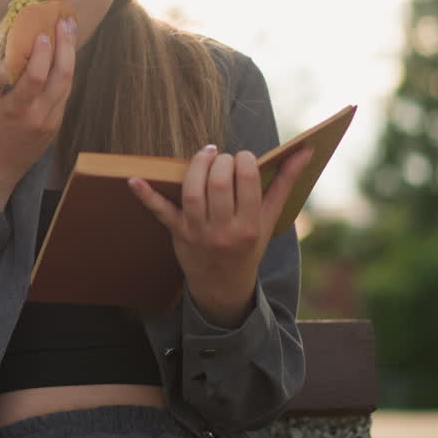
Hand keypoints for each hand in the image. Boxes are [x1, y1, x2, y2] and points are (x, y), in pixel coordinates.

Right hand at [0, 16, 76, 208]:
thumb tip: (8, 44)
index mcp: (17, 110)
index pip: (35, 77)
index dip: (42, 53)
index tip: (43, 32)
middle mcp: (39, 116)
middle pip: (62, 77)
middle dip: (66, 46)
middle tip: (66, 22)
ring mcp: (52, 122)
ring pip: (68, 84)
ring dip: (70, 57)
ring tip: (69, 33)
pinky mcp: (57, 126)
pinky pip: (65, 94)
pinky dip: (65, 73)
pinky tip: (63, 57)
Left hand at [128, 144, 312, 327]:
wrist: (224, 286)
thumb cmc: (250, 245)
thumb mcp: (270, 219)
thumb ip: (285, 182)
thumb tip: (304, 151)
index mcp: (251, 225)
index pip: (248, 181)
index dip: (244, 160)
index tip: (244, 158)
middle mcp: (224, 230)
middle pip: (220, 183)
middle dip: (222, 161)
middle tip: (224, 158)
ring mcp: (198, 232)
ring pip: (193, 191)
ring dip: (197, 165)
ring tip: (206, 155)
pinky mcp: (177, 233)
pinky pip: (160, 212)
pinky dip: (146, 196)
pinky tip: (133, 179)